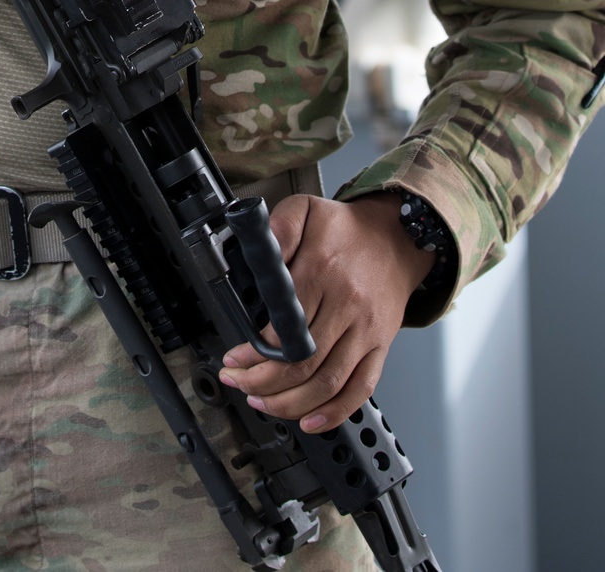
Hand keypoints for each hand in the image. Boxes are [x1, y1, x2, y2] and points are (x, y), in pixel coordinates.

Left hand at [219, 193, 432, 432]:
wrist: (398, 236)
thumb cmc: (347, 229)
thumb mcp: (306, 210)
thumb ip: (279, 228)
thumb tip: (258, 252)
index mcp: (323, 272)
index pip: (284, 326)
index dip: (254, 351)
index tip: (234, 359)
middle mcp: (347, 306)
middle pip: (303, 362)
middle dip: (262, 382)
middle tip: (238, 383)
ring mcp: (367, 331)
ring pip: (327, 383)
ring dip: (289, 403)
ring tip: (261, 401)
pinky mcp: (381, 347)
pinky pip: (361, 389)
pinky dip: (334, 413)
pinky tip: (309, 421)